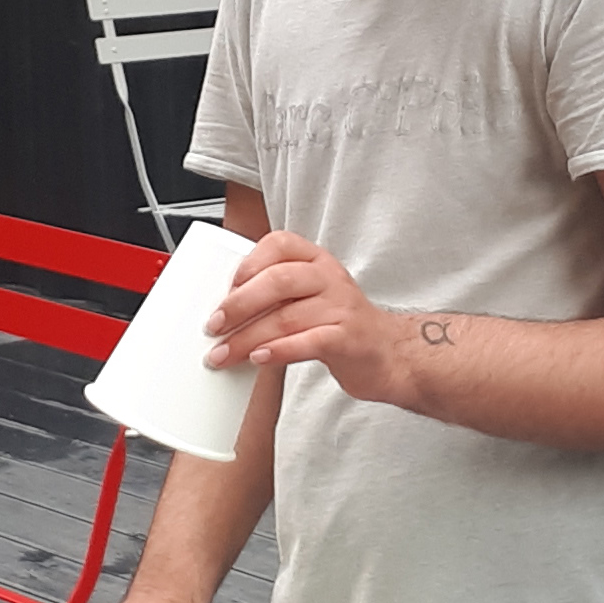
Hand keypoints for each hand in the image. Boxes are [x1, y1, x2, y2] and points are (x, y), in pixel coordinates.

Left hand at [212, 231, 411, 399]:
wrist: (390, 355)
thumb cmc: (340, 326)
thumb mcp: (310, 297)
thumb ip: (275, 295)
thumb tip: (223, 308)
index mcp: (317, 261)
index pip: (278, 245)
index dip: (247, 264)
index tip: (225, 288)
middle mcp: (330, 278)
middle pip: (277, 282)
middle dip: (238, 305)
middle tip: (213, 326)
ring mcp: (342, 307)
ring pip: (286, 317)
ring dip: (246, 338)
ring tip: (223, 354)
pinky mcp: (349, 339)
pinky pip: (308, 342)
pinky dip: (278, 350)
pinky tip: (259, 358)